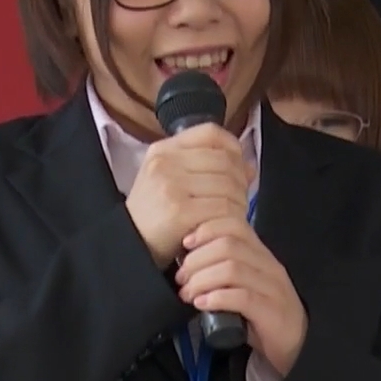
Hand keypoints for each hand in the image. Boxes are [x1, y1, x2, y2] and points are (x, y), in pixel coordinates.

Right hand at [125, 124, 250, 266]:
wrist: (130, 247)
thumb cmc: (155, 216)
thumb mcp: (171, 181)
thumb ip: (208, 168)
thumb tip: (250, 167)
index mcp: (163, 149)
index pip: (211, 133)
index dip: (234, 148)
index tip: (240, 167)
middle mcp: (165, 162)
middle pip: (225, 160)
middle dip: (241, 182)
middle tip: (240, 200)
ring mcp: (171, 185)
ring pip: (228, 184)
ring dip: (240, 203)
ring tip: (234, 215)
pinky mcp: (179, 211)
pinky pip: (222, 208)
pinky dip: (232, 218)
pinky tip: (226, 227)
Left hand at [175, 217, 306, 375]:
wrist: (294, 344)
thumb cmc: (261, 313)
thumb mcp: (242, 283)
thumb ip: (223, 267)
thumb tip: (187, 259)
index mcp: (261, 253)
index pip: (235, 225)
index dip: (206, 230)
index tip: (185, 244)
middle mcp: (269, 265)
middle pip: (228, 246)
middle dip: (197, 259)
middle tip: (181, 278)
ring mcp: (273, 288)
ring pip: (232, 269)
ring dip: (201, 280)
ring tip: (187, 293)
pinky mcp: (272, 312)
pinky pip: (241, 298)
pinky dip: (216, 298)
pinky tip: (201, 304)